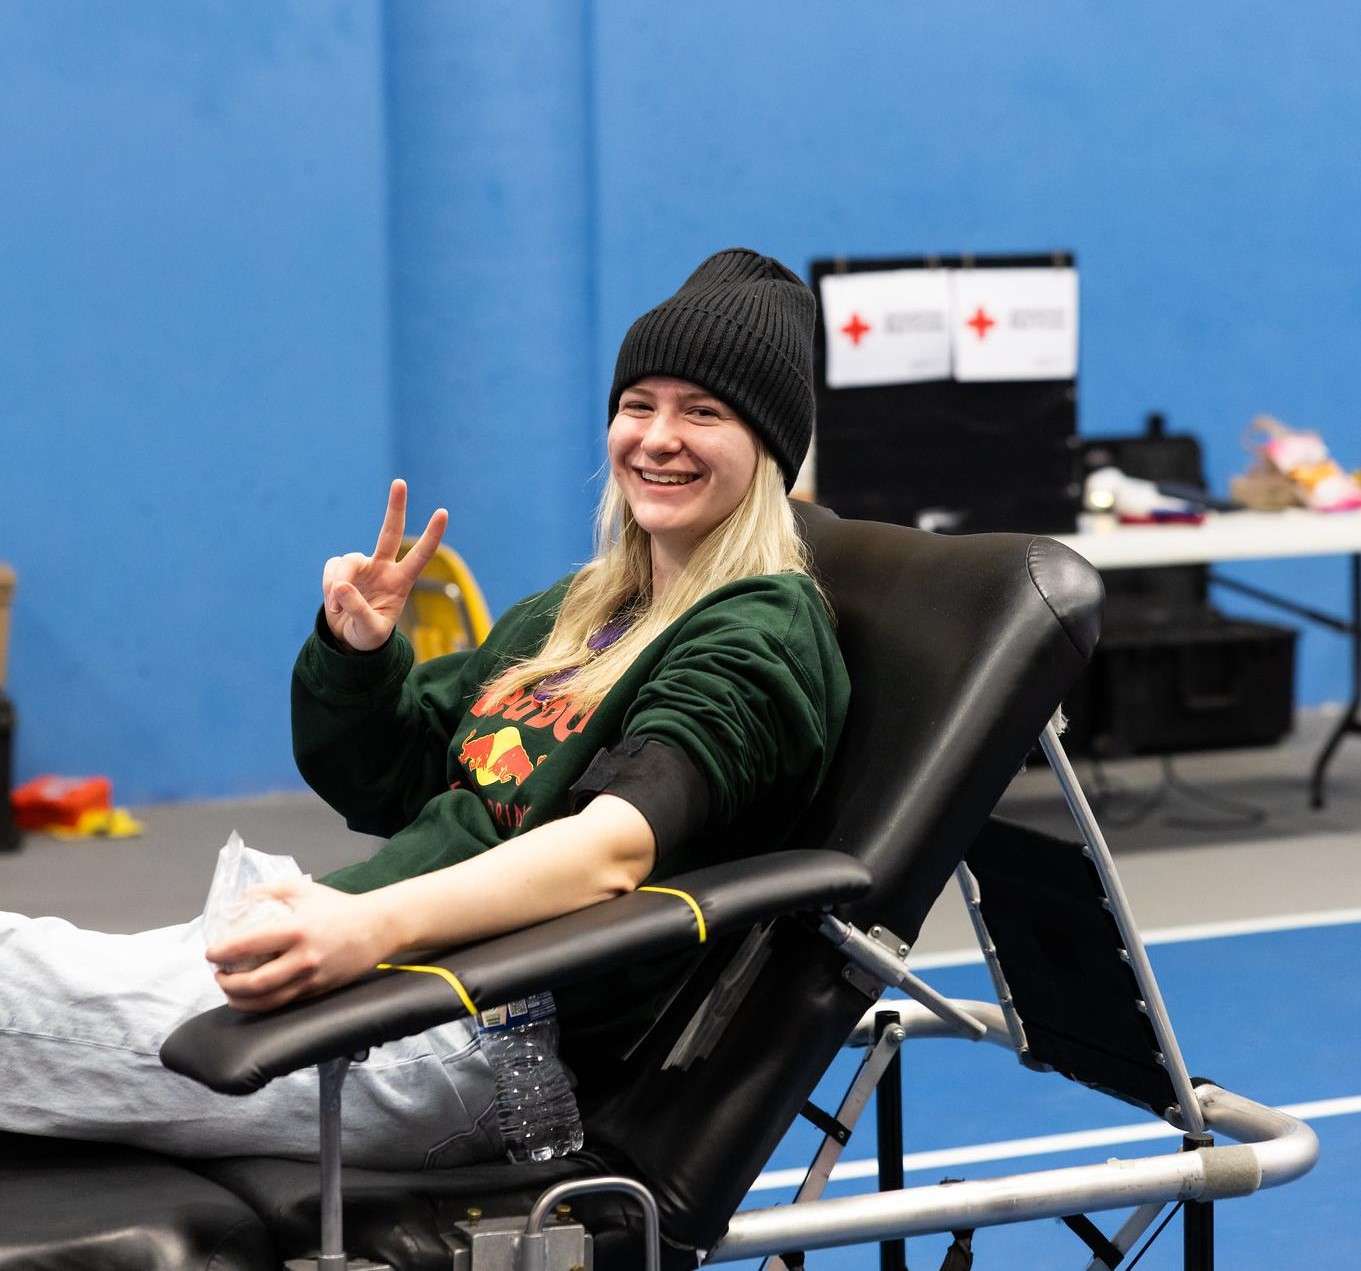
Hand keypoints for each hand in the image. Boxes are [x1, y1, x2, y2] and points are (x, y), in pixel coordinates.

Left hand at [206, 878, 393, 1011]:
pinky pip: (283, 1004)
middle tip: (218, 974)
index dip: (221, 952)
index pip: (246, 945)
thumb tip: (239, 899)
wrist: (378, 928)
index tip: (210, 953)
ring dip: (239, 1000)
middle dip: (226, 983)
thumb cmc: (339, 906)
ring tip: (230, 990)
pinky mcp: (317, 992)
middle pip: (252, 984)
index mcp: (296, 930)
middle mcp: (302, 959)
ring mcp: (310, 980)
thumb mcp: (304, 890)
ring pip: (265, 1002)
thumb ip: (269, 891)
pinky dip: (261, 1004)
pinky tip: (253, 996)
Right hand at [322, 478, 448, 651]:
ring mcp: (362, 566)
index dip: (431, 536)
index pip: (419, 556)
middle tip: (400, 482)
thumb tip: (341, 587)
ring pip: (347, 561)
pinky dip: (329, 586)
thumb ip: (358, 610)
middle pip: (390, 532)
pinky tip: (333, 604)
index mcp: (401, 582)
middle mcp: (383, 568)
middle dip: (395, 507)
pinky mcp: (341, 569)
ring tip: (338, 608)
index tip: (443, 512)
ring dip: (338, 584)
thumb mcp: (369, 630)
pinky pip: (332, 569)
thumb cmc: (368, 636)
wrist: (348, 640)